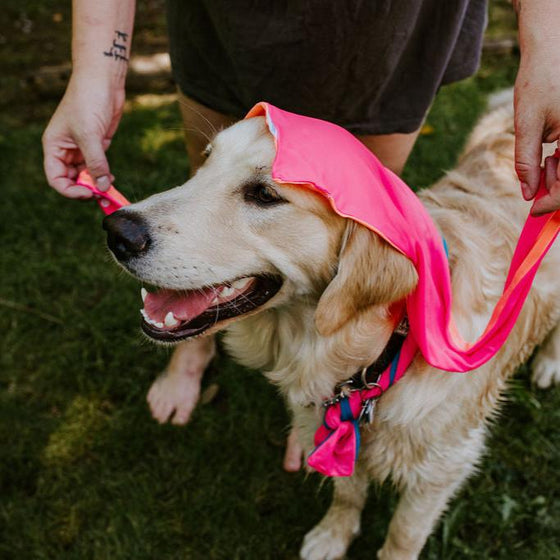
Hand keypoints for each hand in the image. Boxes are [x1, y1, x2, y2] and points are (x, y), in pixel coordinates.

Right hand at [42, 74, 124, 197]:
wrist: (103, 81)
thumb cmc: (88, 101)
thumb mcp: (90, 135)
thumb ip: (96, 163)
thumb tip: (102, 187)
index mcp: (54, 147)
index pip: (56, 178)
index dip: (70, 190)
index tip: (88, 194)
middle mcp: (66, 150)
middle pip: (72, 180)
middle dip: (85, 189)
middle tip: (102, 194)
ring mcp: (82, 149)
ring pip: (86, 176)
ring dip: (97, 184)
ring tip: (109, 186)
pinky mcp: (98, 146)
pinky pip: (99, 167)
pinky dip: (104, 175)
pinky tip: (111, 178)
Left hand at [514, 1, 559, 215]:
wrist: (554, 48)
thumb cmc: (540, 81)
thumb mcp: (527, 125)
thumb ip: (526, 163)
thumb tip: (528, 194)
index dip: (552, 202)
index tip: (533, 210)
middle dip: (558, 189)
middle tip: (536, 184)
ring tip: (545, 161)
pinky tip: (554, 153)